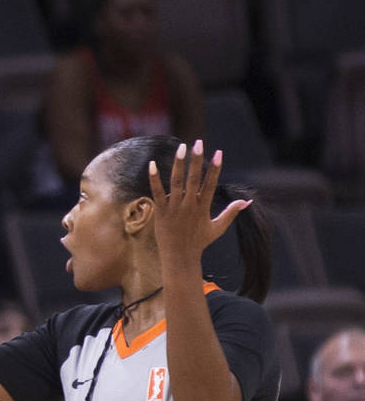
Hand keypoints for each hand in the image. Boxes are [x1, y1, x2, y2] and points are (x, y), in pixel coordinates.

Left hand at [148, 139, 250, 266]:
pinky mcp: (160, 211)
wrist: (179, 257)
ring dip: (179, 164)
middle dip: (197, 160)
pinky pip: (157, 192)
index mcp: (203, 208)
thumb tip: (248, 201)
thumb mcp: (217, 228)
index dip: (215, 168)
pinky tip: (152, 164)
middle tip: (199, 142)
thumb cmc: (199, 242)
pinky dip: (154, 178)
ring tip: (182, 147)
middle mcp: (189, 206)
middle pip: (194, 179)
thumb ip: (231, 212)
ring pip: (176, 183)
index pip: (211, 184)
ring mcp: (174, 208)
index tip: (219, 152)